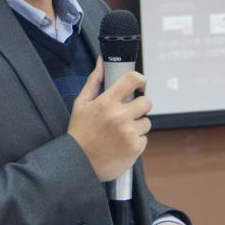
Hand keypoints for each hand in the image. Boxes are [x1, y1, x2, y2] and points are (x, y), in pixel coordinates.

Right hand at [68, 57, 152, 180]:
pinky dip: (135, 141)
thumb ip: (94, 81)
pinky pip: (144, 138)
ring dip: (137, 125)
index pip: (133, 79)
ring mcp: (129, 133)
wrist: (78, 164)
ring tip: (121, 132)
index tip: (140, 85)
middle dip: (139, 106)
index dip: (140, 80)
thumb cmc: (80, 132)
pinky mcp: (135, 148)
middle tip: (128, 113)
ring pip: (146, 122)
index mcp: (107, 102)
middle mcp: (120, 116)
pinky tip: (121, 144)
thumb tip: (102, 61)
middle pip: (146, 102)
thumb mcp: (81, 104)